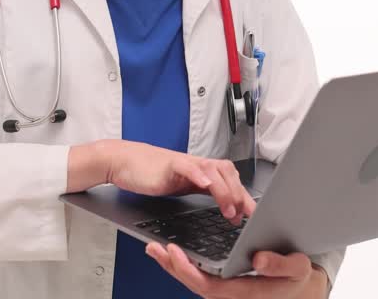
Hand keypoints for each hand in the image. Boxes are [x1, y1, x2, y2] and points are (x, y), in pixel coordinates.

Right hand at [103, 140, 255, 224]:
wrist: (124, 161)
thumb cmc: (150, 174)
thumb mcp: (181, 186)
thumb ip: (201, 193)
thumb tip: (223, 210)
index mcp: (201, 172)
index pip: (230, 180)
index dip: (243, 195)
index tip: (253, 214)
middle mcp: (196, 165)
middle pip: (227, 173)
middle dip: (239, 194)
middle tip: (244, 215)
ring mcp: (184, 164)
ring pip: (213, 170)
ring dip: (224, 189)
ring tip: (229, 208)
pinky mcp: (169, 165)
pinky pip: (187, 167)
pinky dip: (199, 174)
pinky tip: (206, 183)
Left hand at [145, 242, 326, 298]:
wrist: (301, 290)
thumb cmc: (297, 279)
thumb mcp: (297, 268)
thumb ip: (280, 265)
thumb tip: (258, 259)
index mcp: (245, 291)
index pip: (208, 285)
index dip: (188, 271)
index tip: (174, 252)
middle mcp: (231, 295)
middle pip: (193, 284)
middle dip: (172, 266)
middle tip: (155, 247)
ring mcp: (225, 291)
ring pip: (193, 281)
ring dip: (173, 266)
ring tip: (155, 248)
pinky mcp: (223, 285)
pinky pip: (198, 277)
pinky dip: (182, 265)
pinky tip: (172, 254)